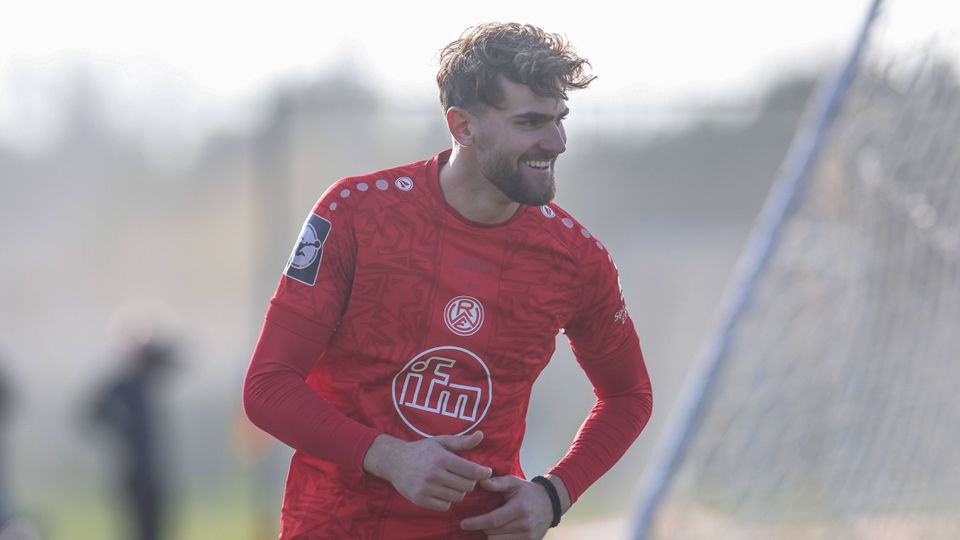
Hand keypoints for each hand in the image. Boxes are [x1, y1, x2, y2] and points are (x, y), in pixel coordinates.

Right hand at [363, 431, 491, 511]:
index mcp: (441, 458)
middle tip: (465, 477)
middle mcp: (433, 474)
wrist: (395, 461)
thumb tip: (481, 435)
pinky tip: (441, 491)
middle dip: (470, 482)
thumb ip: (462, 441)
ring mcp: (426, 488)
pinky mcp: (420, 499)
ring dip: (459, 491)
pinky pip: (445, 506)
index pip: (470, 470)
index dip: (482, 472)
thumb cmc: (422, 450)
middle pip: (466, 486)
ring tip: (452, 483)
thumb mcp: (441, 441)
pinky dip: (447, 500)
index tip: (487, 472)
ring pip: (457, 497)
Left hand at [460, 475, 552, 539]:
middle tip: (481, 519)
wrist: (551, 503)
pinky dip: (499, 539)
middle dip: (483, 527)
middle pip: (493, 533)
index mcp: (519, 509)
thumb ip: (497, 482)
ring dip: (490, 534)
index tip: (463, 524)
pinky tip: (498, 532)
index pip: (493, 520)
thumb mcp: (514, 482)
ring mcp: (528, 536)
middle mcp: (524, 525)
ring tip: (492, 525)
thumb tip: (481, 481)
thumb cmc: (528, 491)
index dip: (476, 523)